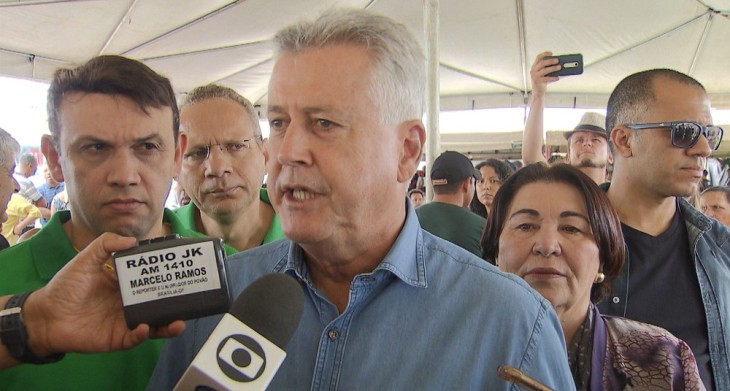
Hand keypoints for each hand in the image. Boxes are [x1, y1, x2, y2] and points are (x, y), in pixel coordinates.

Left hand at [22, 233, 185, 356]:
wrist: (45, 315)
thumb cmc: (65, 287)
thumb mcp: (86, 258)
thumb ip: (107, 244)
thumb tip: (134, 241)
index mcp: (125, 284)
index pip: (151, 280)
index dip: (166, 277)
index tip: (180, 270)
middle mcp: (129, 303)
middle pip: (158, 303)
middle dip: (176, 303)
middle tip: (190, 297)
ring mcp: (125, 321)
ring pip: (154, 324)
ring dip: (168, 324)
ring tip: (179, 322)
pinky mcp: (117, 338)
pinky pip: (135, 338)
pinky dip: (142, 334)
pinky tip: (144, 327)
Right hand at [530, 51, 560, 96]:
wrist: (538, 92)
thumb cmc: (542, 82)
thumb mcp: (543, 74)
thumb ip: (547, 68)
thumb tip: (558, 64)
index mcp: (534, 67)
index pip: (538, 58)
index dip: (544, 54)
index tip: (551, 53)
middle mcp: (533, 71)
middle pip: (542, 63)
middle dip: (550, 60)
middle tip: (557, 60)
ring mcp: (535, 76)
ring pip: (545, 70)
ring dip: (553, 68)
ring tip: (559, 67)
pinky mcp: (538, 81)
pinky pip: (547, 78)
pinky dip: (553, 78)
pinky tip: (557, 77)